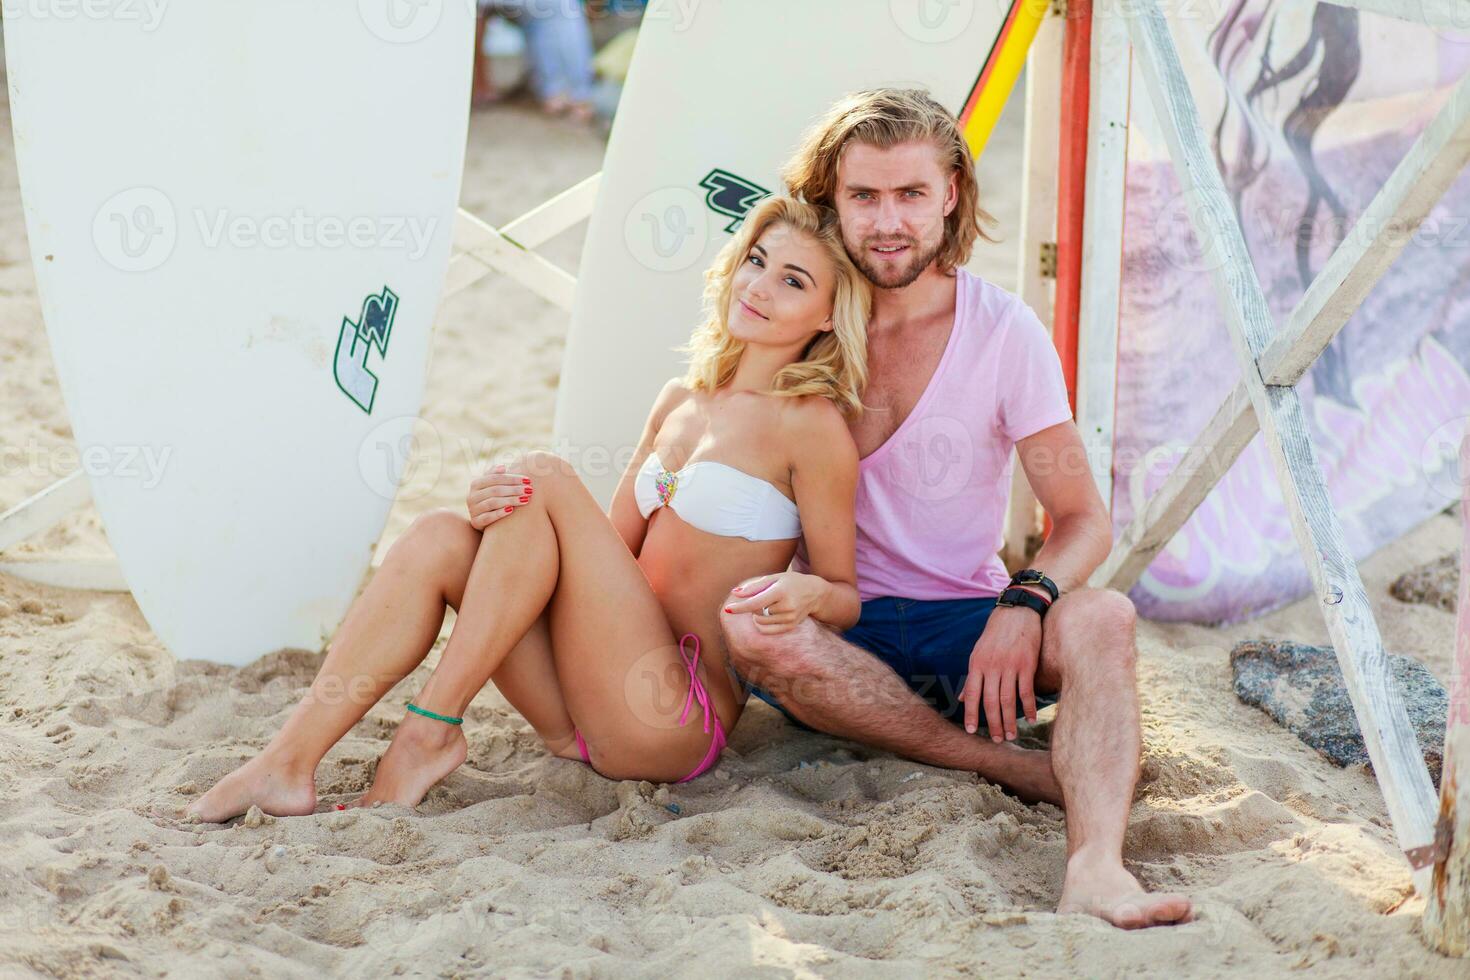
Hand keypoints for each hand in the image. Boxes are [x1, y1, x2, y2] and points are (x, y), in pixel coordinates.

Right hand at [466, 464, 533, 528]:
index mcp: (476, 484)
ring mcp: (473, 510)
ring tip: (525, 499)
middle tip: (529, 490)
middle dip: (514, 489)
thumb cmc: (491, 498)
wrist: (483, 521)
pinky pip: (488, 517)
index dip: (512, 478)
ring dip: (511, 500)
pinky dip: (500, 513)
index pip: (495, 478)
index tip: (528, 480)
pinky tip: (511, 510)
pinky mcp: (476, 522)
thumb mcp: (491, 486)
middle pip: (495, 490)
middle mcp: (471, 496)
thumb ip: (495, 475)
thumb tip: (503, 467)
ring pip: (492, 502)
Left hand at [723, 572, 826, 633]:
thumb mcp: (774, 578)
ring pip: (760, 622)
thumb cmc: (790, 582)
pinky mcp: (790, 626)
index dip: (740, 607)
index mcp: (781, 591)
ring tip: (769, 605)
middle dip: (754, 606)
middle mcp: (787, 606)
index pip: (756, 602)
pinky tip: (768, 615)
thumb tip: (735, 593)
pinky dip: (762, 624)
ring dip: (758, 615)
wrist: (815, 593)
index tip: (728, 609)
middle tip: (765, 597)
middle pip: (757, 612)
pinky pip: (766, 630)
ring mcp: (789, 618)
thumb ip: (754, 586)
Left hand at [959, 604, 1042, 741]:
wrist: (1017, 611)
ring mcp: (1009, 665)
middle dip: (993, 723)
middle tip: (998, 740)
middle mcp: (991, 666)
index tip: (971, 731)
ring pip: (1008, 699)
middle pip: (990, 701)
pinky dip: (1028, 707)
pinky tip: (1029, 719)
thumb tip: (962, 698)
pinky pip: (1026, 690)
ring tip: (1012, 735)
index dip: (971, 714)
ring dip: (1010, 720)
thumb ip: (972, 676)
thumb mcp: (978, 652)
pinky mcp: (1027, 664)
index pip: (972, 694)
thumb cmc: (996, 633)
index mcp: (977, 664)